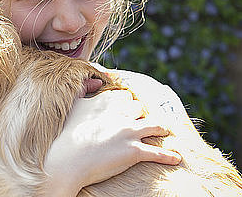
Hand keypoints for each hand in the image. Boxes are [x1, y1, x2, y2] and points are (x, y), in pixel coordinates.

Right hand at [41, 89, 181, 195]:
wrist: (66, 160)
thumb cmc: (65, 135)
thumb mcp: (72, 105)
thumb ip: (84, 89)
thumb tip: (95, 80)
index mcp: (107, 101)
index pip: (125, 96)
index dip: (127, 103)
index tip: (129, 108)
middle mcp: (121, 113)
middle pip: (140, 109)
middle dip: (142, 115)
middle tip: (145, 122)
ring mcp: (129, 131)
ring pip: (154, 126)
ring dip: (161, 129)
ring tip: (166, 132)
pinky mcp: (134, 151)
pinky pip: (157, 153)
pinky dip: (168, 156)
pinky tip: (176, 158)